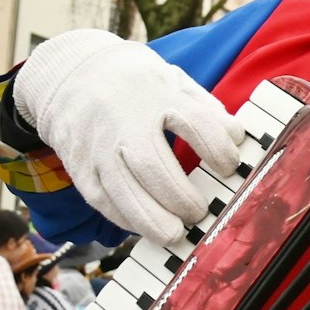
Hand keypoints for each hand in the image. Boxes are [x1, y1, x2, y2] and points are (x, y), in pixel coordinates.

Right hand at [11, 29, 242, 243]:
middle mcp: (124, 121)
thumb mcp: (173, 81)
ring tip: (174, 235)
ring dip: (151, 218)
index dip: (217, 148)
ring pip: (121, 189)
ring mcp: (98, 146)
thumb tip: (237, 138)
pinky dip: (125, 219)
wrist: (71, 75)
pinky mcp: (80, 167)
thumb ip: (205, 109)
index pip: (194, 122)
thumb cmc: (135, 84)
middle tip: (199, 212)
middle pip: (152, 164)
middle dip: (179, 196)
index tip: (230, 166)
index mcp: (156, 94)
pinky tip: (146, 227)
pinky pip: (101, 200)